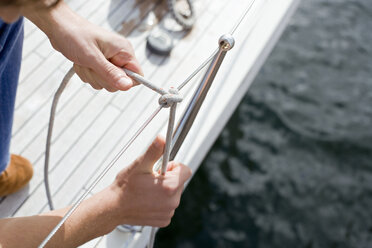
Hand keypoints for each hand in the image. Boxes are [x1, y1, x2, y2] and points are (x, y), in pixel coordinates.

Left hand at [25, 2, 141, 91]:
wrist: (59, 28)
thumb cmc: (74, 35)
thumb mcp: (92, 57)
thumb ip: (110, 73)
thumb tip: (127, 86)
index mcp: (124, 51)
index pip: (138, 76)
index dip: (126, 81)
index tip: (110, 77)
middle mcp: (119, 57)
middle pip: (121, 82)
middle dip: (103, 78)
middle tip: (92, 65)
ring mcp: (110, 61)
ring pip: (107, 83)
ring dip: (93, 76)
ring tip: (85, 62)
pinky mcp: (101, 65)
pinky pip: (99, 80)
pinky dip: (88, 75)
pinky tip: (82, 63)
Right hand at [108, 136, 191, 226]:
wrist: (113, 207)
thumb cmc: (125, 187)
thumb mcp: (139, 165)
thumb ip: (154, 151)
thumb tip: (162, 138)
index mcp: (169, 187)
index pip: (185, 170)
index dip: (173, 166)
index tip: (161, 168)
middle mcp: (172, 201)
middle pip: (179, 182)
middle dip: (168, 178)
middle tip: (151, 179)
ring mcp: (169, 212)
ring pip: (174, 194)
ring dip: (164, 190)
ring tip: (147, 190)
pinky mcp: (164, 220)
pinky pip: (168, 206)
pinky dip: (160, 202)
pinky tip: (147, 200)